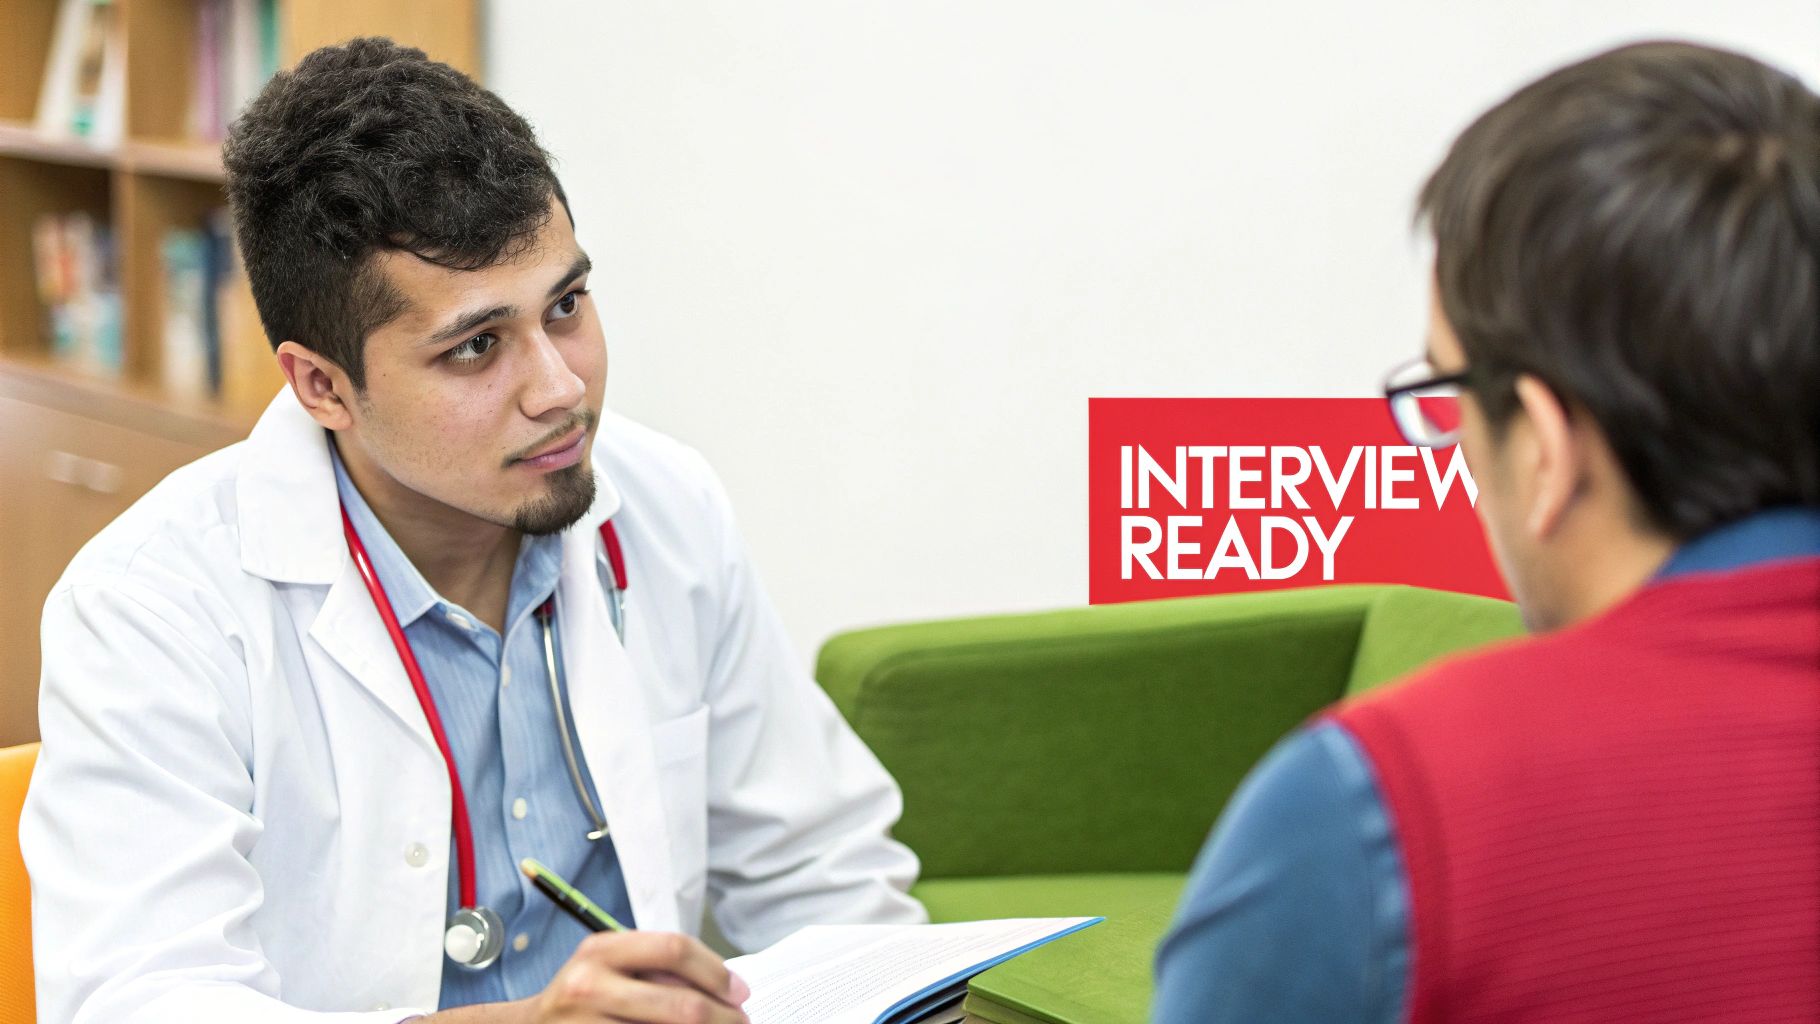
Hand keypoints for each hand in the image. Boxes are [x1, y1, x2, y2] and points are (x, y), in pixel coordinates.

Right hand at [525, 931, 751, 1022]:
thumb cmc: (584, 994)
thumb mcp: (611, 965)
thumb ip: (659, 969)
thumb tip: (725, 988)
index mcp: (602, 949)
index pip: (674, 949)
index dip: (716, 971)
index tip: (739, 991)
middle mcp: (590, 984)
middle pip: (681, 1004)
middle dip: (723, 1018)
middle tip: (741, 1023)